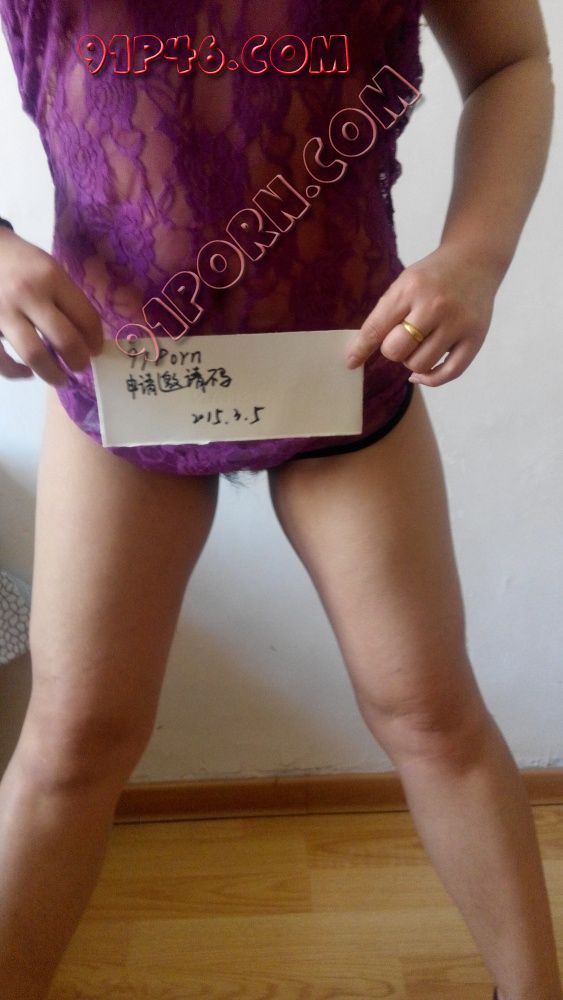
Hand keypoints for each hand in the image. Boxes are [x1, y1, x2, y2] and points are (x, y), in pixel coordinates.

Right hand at [0, 228, 103, 385]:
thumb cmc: (21, 262)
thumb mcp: (49, 268)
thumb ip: (67, 299)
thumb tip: (88, 338)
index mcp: (51, 277)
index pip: (86, 318)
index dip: (96, 340)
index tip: (96, 350)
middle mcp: (28, 294)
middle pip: (65, 340)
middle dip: (79, 361)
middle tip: (81, 366)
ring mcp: (3, 311)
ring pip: (35, 355)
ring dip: (53, 373)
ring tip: (60, 378)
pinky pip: (2, 359)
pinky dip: (16, 372)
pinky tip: (26, 372)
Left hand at [346, 244, 500, 386]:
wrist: (475, 261)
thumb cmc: (432, 276)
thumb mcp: (404, 284)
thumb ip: (383, 315)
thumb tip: (356, 354)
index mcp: (412, 289)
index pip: (377, 328)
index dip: (360, 349)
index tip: (350, 362)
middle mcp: (435, 306)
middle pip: (396, 351)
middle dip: (392, 350)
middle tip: (400, 339)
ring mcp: (458, 323)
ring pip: (419, 364)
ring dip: (411, 361)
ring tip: (418, 345)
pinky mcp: (475, 338)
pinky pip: (449, 373)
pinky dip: (430, 379)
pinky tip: (421, 374)